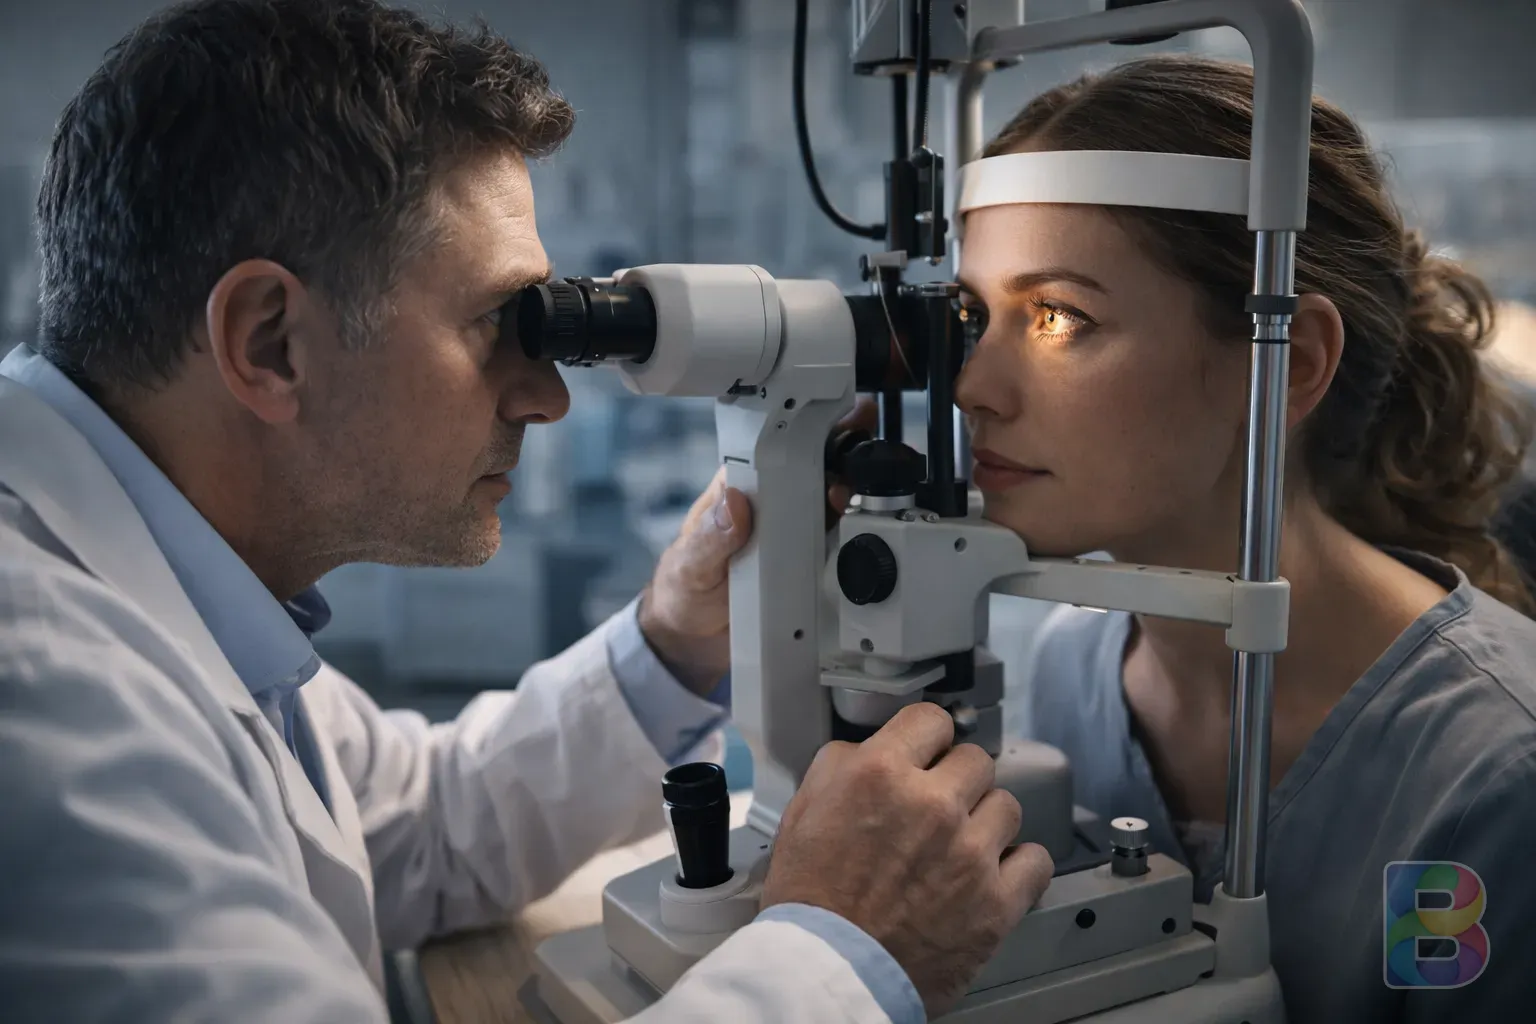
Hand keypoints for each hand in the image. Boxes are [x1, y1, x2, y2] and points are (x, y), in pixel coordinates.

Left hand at [638, 398, 878, 695]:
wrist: (693, 641)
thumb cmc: (682, 590)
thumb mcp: (689, 565)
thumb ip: (711, 538)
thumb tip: (734, 503)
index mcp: (739, 491)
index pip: (775, 454)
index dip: (804, 442)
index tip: (825, 443)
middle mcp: (771, 508)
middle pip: (814, 474)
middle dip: (842, 466)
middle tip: (853, 475)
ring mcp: (792, 536)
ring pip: (832, 509)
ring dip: (854, 503)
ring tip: (862, 506)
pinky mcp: (807, 565)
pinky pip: (835, 549)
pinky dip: (852, 544)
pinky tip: (864, 542)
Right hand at [760, 702, 1054, 1018]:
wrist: (828, 973)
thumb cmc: (809, 901)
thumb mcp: (802, 811)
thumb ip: (842, 766)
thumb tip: (869, 750)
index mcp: (881, 774)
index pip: (932, 720)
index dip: (927, 737)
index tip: (928, 752)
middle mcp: (932, 805)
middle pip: (975, 760)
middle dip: (956, 780)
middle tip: (937, 808)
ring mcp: (970, 853)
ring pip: (1007, 805)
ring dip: (986, 821)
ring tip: (961, 845)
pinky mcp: (996, 901)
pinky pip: (1035, 860)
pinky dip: (1019, 865)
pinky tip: (994, 872)